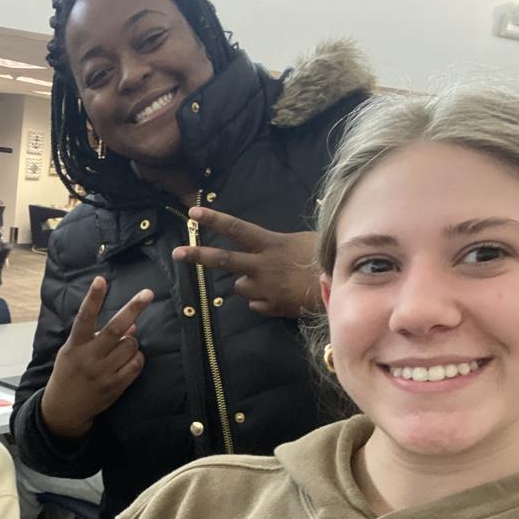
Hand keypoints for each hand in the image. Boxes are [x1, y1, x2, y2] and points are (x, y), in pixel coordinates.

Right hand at [40, 277, 151, 439]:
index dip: (93, 298)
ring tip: (122, 347)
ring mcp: (103, 373)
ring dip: (132, 341)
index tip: (100, 280)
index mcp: (75, 345)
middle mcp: (89, 358)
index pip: (84, 317)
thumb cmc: (70, 372)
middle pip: (115, 329)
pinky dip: (137, 358)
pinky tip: (130, 359)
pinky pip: (136, 364)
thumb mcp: (75, 350)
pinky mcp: (115, 386)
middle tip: (147, 293)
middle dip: (133, 309)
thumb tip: (133, 323)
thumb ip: (98, 335)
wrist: (64, 408)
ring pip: (131, 345)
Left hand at [172, 207, 319, 316]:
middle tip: (177, 253)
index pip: (237, 228)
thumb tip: (268, 249)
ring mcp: (264, 288)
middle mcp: (261, 266)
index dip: (214, 219)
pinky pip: (256, 304)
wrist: (341, 290)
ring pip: (240, 286)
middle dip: (197, 255)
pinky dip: (262, 301)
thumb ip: (279, 245)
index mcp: (270, 244)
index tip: (192, 212)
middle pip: (223, 259)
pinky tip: (280, 296)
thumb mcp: (302, 241)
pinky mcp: (270, 307)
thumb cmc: (327, 259)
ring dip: (248, 283)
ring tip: (271, 280)